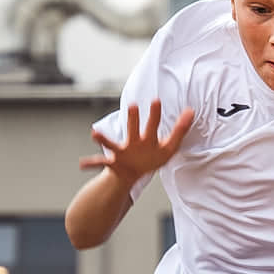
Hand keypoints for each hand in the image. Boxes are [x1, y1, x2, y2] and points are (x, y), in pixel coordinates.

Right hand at [80, 99, 195, 185]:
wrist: (132, 173)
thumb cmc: (151, 158)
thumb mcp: (169, 146)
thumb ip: (180, 129)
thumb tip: (192, 111)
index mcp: (147, 138)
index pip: (152, 125)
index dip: (155, 114)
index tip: (156, 100)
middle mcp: (133, 142)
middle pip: (133, 129)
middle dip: (132, 119)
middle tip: (132, 105)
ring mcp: (121, 152)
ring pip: (112, 144)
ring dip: (104, 139)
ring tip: (94, 133)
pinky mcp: (113, 164)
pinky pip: (101, 163)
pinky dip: (91, 163)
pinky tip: (82, 164)